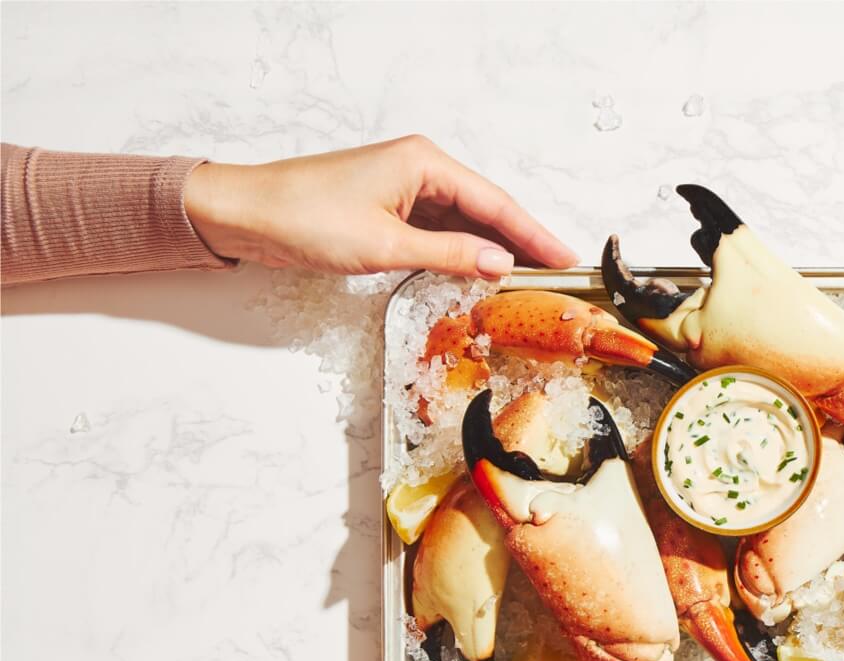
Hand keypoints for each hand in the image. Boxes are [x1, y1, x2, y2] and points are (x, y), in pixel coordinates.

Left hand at [183, 135, 577, 277]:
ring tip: (528, 280)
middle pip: (486, 210)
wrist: (243, 214)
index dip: (534, 235)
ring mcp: (403, 188)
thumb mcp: (385, 244)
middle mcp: (418, 168)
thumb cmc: (303, 218)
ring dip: (492, 250)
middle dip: (521, 243)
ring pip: (464, 222)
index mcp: (424, 162)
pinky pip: (439, 230)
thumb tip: (499, 264)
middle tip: (558, 274)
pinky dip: (462, 251)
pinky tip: (480, 273)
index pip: (496, 204)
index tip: (565, 258)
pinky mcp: (388, 209)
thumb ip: (449, 254)